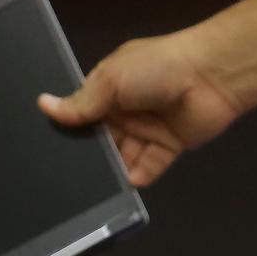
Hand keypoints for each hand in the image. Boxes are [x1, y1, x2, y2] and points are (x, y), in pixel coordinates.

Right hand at [38, 25, 244, 185]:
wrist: (213, 74)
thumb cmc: (157, 68)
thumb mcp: (112, 79)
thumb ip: (81, 101)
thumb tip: (43, 105)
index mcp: (110, 86)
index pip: (83, 111)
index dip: (69, 127)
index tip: (46, 148)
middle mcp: (126, 109)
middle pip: (100, 138)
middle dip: (89, 153)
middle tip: (67, 175)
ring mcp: (148, 128)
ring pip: (123, 155)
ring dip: (112, 167)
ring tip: (94, 187)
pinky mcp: (169, 146)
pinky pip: (149, 166)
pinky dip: (138, 175)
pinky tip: (126, 184)